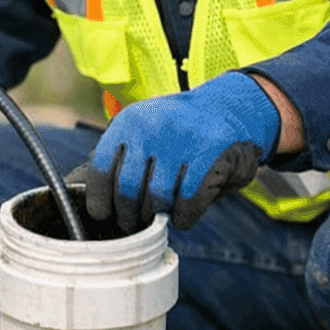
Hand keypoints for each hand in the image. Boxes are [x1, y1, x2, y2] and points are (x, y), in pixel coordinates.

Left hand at [85, 72, 280, 231]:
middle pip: (128, 190)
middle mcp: (151, 126)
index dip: (100, 200)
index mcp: (129, 121)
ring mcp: (181, 138)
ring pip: (158, 199)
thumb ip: (124, 159)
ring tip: (164, 211)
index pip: (101, 168)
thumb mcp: (146, 131)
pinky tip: (185, 213)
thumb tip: (99, 205)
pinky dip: (185, 217)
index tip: (104, 215)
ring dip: (160, 215)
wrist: (230, 107)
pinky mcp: (209, 152)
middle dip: (130, 215)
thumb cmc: (180, 133)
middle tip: (137, 222)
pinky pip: (188, 202)